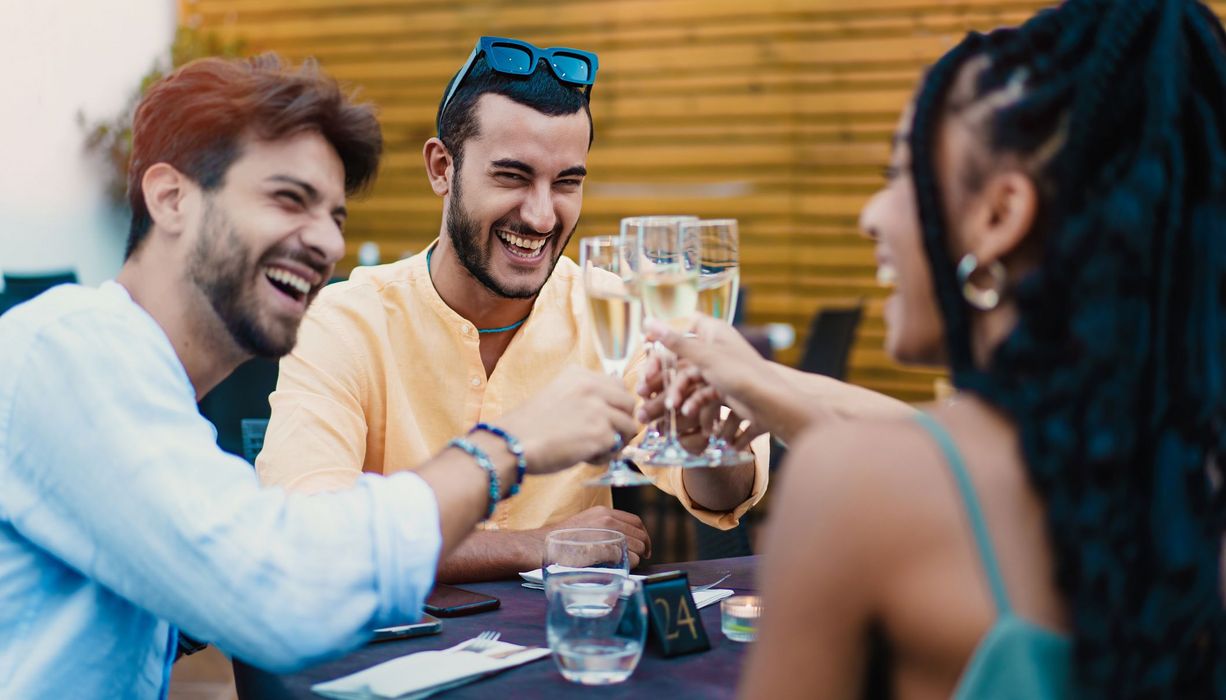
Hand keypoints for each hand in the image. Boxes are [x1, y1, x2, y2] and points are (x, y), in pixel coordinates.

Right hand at [499, 366, 637, 473]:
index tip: (606, 419)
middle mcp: (592, 387)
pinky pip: (617, 447)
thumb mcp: (558, 395)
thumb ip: (584, 397)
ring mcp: (598, 409)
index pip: (618, 385)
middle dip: (623, 422)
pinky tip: (587, 458)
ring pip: (629, 426)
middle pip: (629, 403)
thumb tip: (610, 412)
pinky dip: (605, 456)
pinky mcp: (600, 433)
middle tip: (608, 438)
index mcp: (580, 375)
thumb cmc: (530, 426)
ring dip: (616, 441)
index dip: (616, 405)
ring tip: (594, 450)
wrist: (512, 442)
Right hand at [531, 506, 651, 567]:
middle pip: (640, 534)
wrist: (540, 546)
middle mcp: (607, 519)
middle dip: (643, 548)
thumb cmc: (560, 541)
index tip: (644, 546)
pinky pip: (628, 557)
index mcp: (603, 512)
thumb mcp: (584, 524)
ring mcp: (606, 534)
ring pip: (637, 546)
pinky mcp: (603, 548)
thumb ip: (602, 528)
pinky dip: (629, 564)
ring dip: (636, 557)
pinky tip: (621, 567)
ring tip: (627, 564)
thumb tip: (621, 540)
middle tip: (642, 559)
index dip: (644, 534)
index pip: (636, 521)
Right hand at [640, 317, 772, 445]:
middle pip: (679, 354)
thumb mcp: (705, 357)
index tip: (645, 344)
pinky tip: (686, 412)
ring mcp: (718, 367)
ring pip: (687, 376)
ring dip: (676, 392)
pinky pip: (699, 391)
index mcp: (713, 330)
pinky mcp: (721, 387)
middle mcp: (715, 345)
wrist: (770, 405)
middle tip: (644, 386)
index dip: (663, 332)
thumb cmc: (741, 374)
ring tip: (669, 406)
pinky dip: (692, 401)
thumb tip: (648, 321)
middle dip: (662, 372)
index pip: (682, 322)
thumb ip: (675, 341)